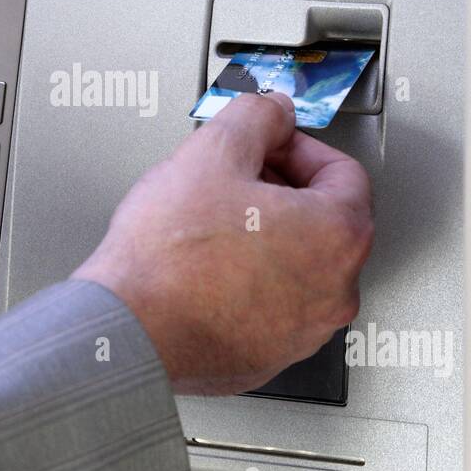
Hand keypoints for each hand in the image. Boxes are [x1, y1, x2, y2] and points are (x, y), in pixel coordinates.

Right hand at [72, 92, 373, 394]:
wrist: (127, 331)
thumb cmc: (169, 257)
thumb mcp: (213, 151)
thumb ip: (258, 116)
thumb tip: (275, 112)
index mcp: (338, 236)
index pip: (343, 172)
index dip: (297, 147)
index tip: (265, 146)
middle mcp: (334, 291)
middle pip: (324, 220)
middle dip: (280, 191)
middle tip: (233, 180)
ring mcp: (304, 332)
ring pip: (297, 265)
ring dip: (265, 238)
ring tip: (212, 225)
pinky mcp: (269, 358)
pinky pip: (271, 305)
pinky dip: (248, 282)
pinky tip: (205, 268)